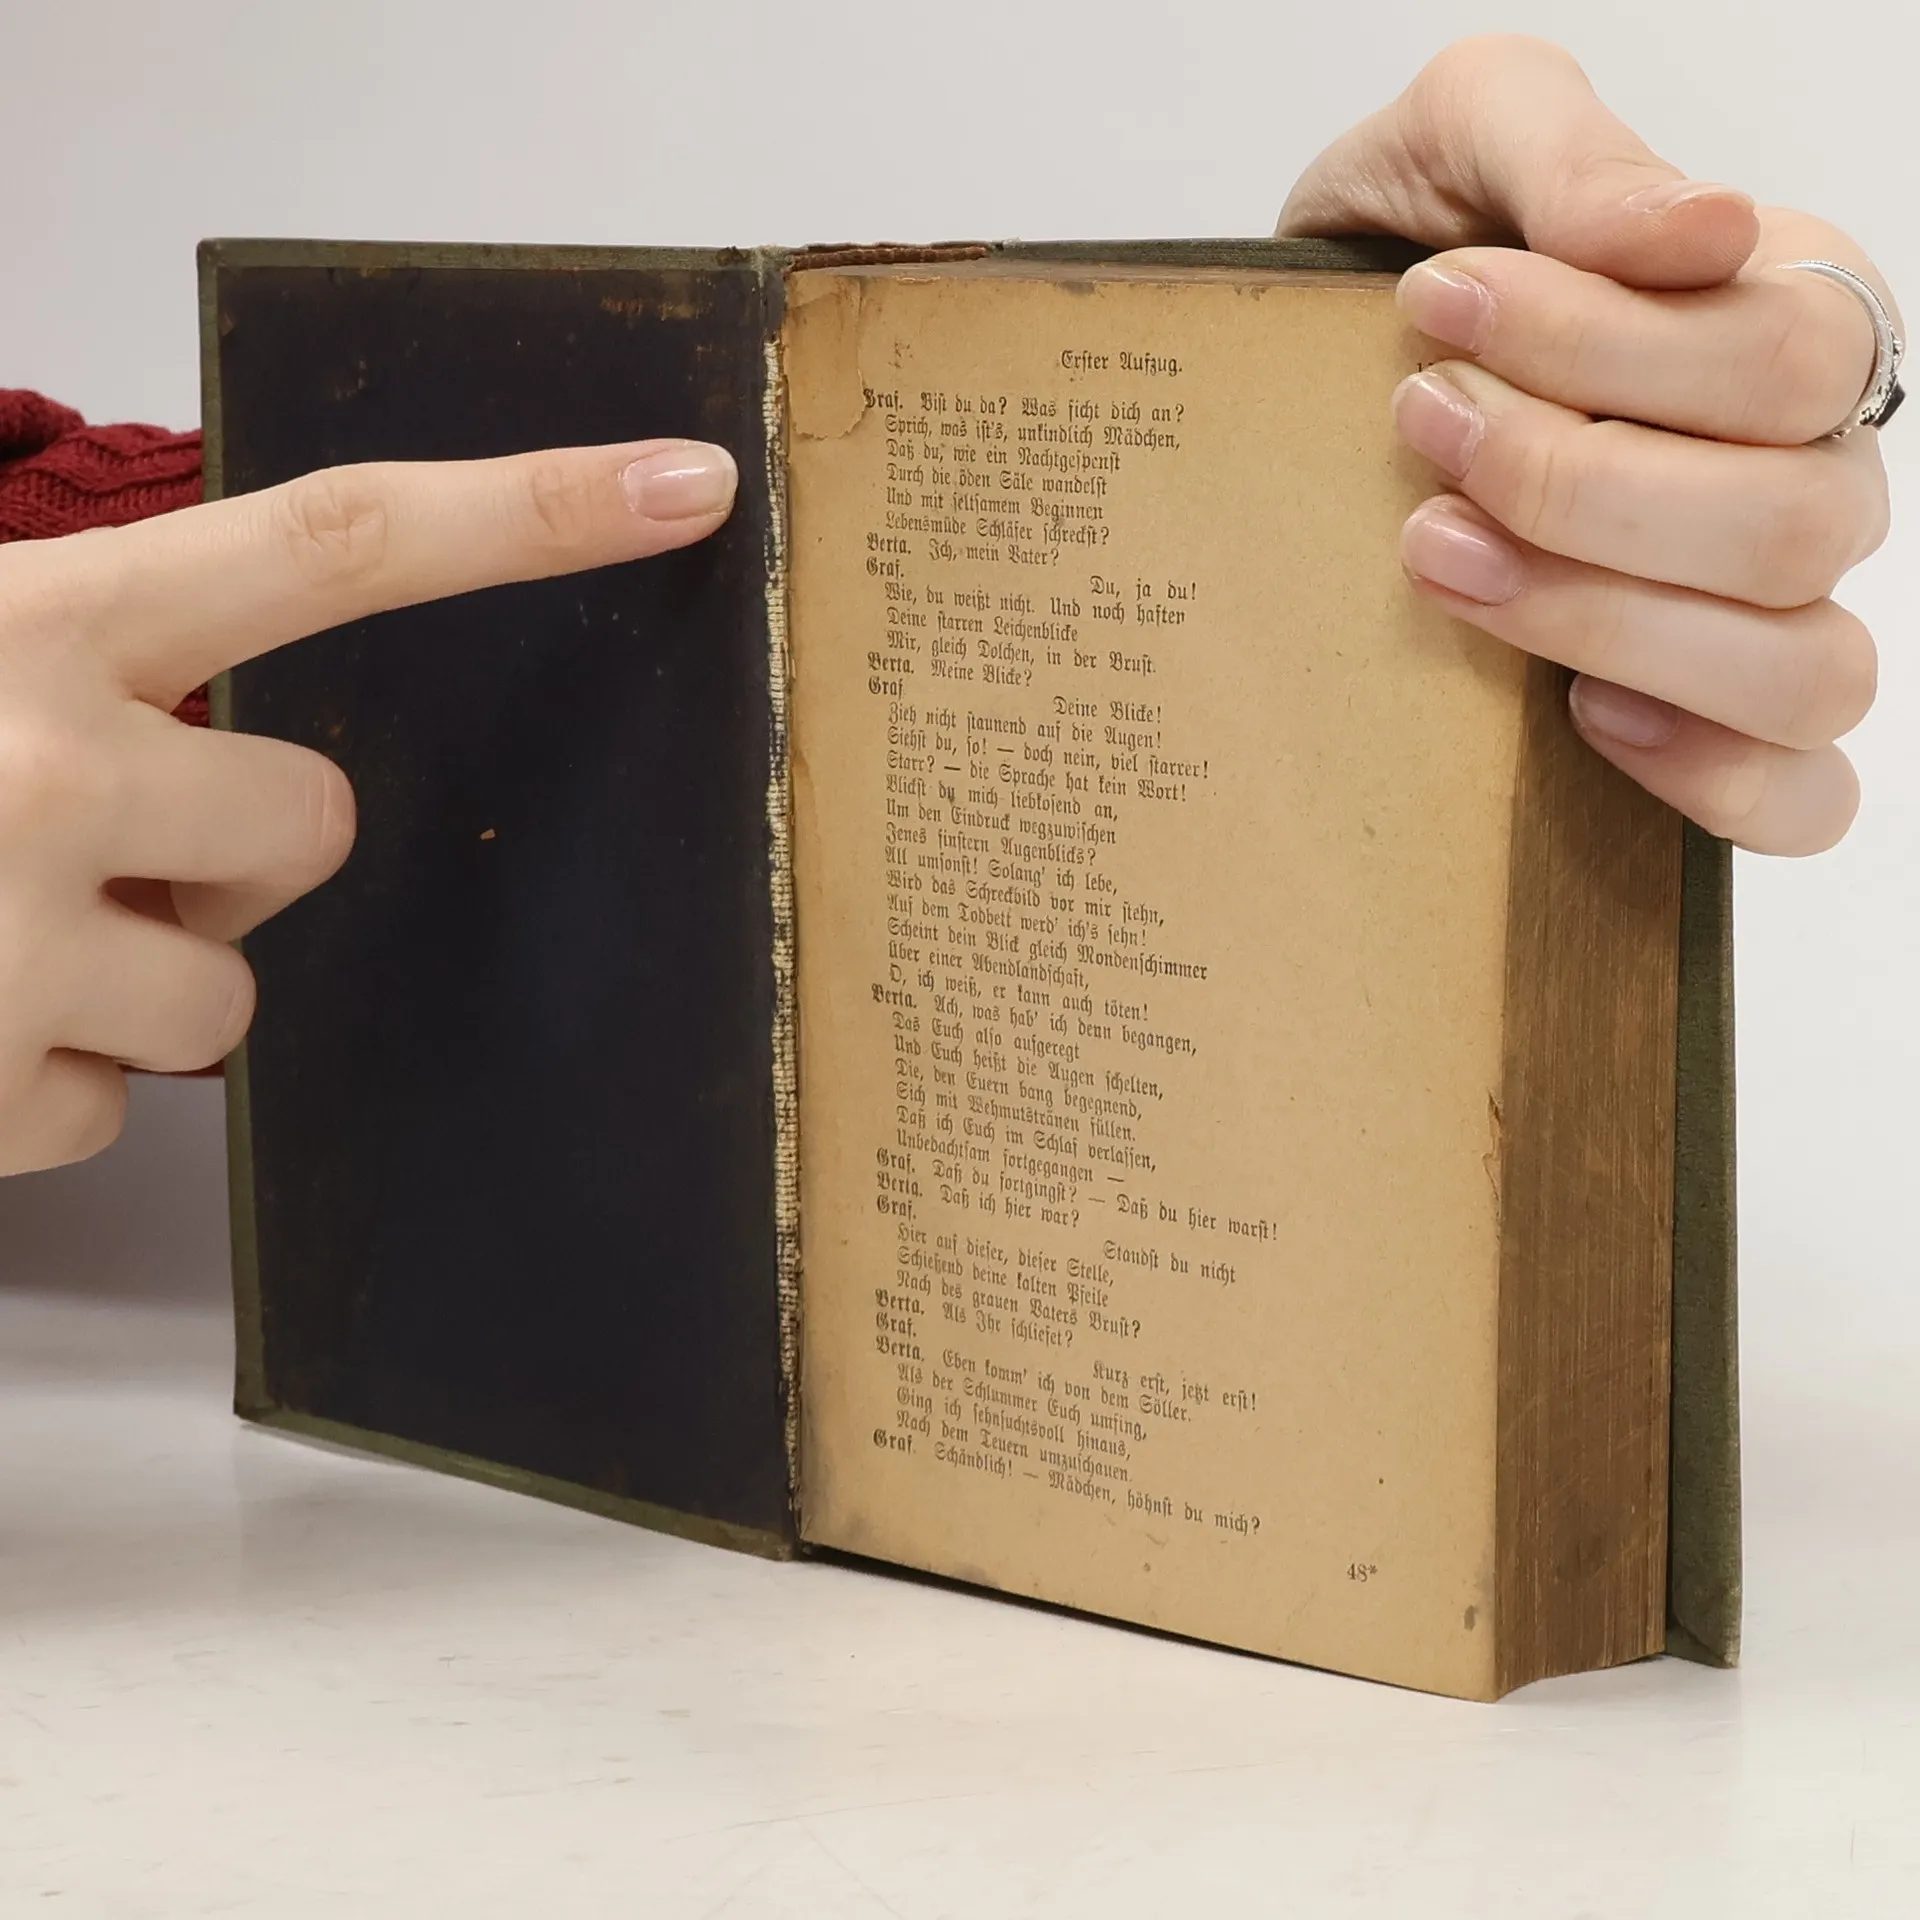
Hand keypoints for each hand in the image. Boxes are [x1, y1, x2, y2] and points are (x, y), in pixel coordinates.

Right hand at [0, 438, 736, 1173]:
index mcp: (28, 628)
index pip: (337, 542)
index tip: (683, 485)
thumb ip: (84, 676)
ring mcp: (11, 947)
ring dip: (130, 981)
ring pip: (227, 1001)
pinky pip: (113, 1115)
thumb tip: (238, 757)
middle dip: (236, 855)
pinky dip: (38, 1088)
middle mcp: (36, 773)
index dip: (526, 507)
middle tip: (89, 847)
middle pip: (316, 827)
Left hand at [1282, 34, 1894, 855]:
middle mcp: (1808, 473)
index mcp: (1788, 324)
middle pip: (1796, 522)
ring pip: (1808, 668)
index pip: (1781, 358)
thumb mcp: (1461, 142)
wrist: (1314, 388)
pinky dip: (1709, 777)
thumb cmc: (1412, 264)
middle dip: (1578, 491)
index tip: (1436, 309)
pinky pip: (1803, 795)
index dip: (1604, 346)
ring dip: (1609, 624)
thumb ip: (1570, 153)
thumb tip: (1712, 229)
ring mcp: (1772, 612)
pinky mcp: (1716, 728)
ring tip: (1438, 560)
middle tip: (1420, 436)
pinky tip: (1578, 713)